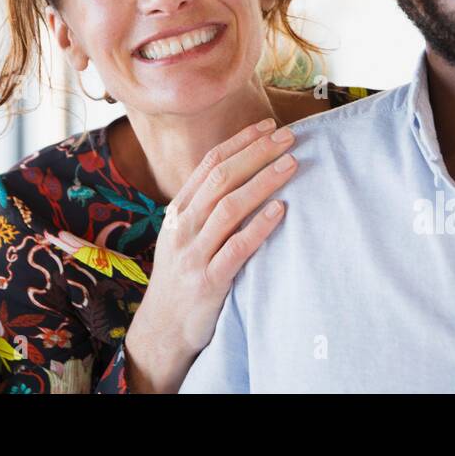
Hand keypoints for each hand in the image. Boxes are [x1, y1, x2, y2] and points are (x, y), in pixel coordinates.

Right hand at [122, 117, 296, 392]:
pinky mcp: (209, 281)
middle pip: (222, 178)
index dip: (240, 141)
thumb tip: (243, 173)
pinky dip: (259, 227)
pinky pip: (236, 248)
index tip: (269, 126)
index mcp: (178, 210)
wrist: (162, 329)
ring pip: (229, 207)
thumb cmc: (182, 277)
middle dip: (257, 153)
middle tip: (288, 137)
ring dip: (263, 182)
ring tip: (291, 164)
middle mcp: (182, 226)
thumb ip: (205, 207)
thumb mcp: (183, 236)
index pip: (210, 164)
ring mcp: (193, 254)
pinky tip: (281, 211)